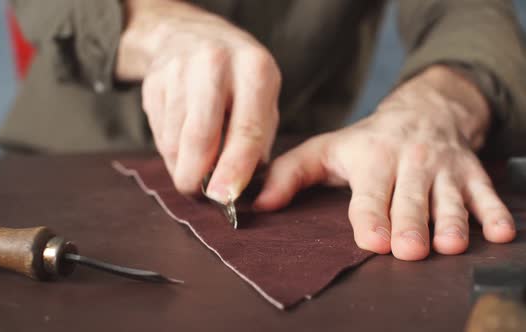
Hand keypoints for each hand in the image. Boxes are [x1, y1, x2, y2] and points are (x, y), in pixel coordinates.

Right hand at [117, 0, 280, 201]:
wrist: (191, 36)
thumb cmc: (237, 80)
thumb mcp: (261, 100)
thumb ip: (256, 143)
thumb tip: (237, 190)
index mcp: (255, 69)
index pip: (246, 129)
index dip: (234, 169)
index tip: (224, 198)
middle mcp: (216, 64)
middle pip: (201, 136)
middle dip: (197, 176)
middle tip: (200, 195)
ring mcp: (179, 69)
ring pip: (175, 140)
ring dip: (182, 166)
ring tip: (194, 167)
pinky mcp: (153, 81)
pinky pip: (159, 133)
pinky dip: (170, 151)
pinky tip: (182, 142)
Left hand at [254, 65, 515, 260]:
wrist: (423, 111)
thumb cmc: (368, 141)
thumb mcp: (326, 150)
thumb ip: (289, 174)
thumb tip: (256, 203)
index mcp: (372, 159)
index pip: (369, 193)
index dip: (370, 215)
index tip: (372, 238)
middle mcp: (409, 163)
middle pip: (411, 200)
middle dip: (410, 224)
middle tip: (409, 249)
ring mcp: (443, 169)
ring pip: (450, 199)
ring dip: (452, 222)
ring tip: (449, 245)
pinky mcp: (471, 174)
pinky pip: (486, 193)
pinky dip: (495, 212)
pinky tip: (500, 232)